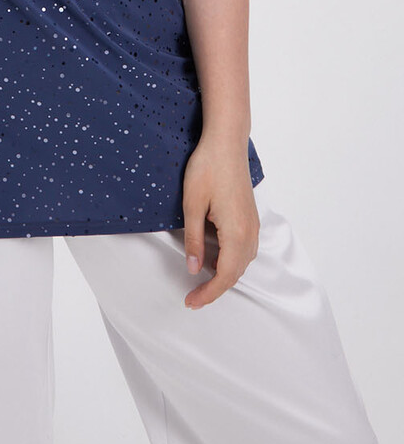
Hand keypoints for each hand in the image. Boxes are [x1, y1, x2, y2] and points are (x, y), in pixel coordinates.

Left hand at [181, 136, 259, 310]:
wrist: (226, 142)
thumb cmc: (208, 168)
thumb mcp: (192, 204)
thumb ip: (195, 240)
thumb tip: (195, 269)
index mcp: (237, 233)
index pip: (225, 276)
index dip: (208, 293)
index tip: (190, 302)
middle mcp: (250, 232)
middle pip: (236, 273)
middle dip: (215, 288)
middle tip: (192, 297)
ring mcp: (253, 224)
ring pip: (241, 262)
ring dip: (223, 274)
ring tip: (201, 280)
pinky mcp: (250, 216)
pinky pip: (244, 248)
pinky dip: (230, 259)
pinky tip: (214, 256)